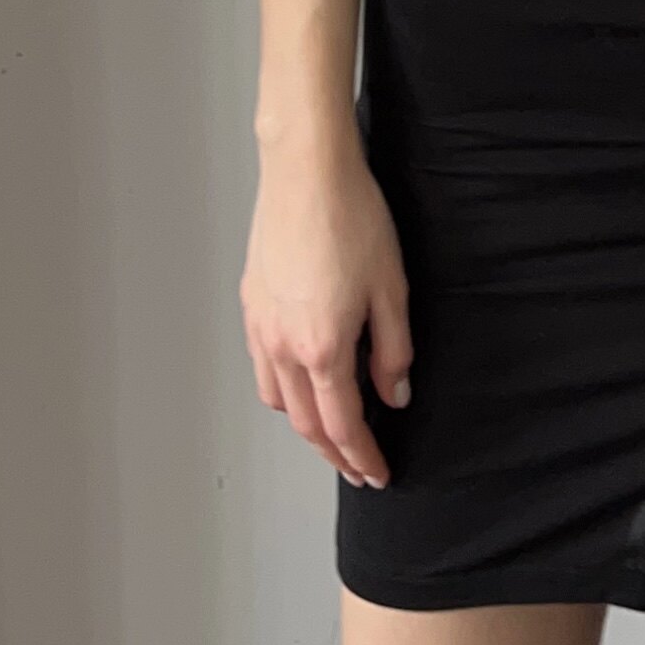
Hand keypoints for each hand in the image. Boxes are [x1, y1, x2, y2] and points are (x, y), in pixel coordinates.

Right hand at [241, 126, 414, 487]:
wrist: (306, 171)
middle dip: (334, 452)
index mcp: (322, 348)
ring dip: (305, 426)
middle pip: (306, 423)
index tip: (379, 473)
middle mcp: (283, 345)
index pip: (343, 425)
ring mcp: (261, 325)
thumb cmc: (352, 219)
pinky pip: (263, 366)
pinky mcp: (252, 303)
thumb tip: (393, 394)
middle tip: (358, 467)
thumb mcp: (391, 290)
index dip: (362, 456)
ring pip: (277, 399)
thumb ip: (393, 351)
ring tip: (331, 431)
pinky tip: (300, 381)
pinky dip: (282, 390)